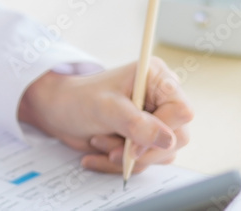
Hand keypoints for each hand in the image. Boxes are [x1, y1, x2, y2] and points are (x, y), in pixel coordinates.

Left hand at [17, 56, 193, 173]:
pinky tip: (98, 153)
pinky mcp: (146, 139)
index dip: (162, 130)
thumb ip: (135, 123)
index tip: (134, 144)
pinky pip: (146, 162)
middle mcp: (160, 98)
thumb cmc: (78, 99)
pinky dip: (121, 163)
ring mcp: (155, 120)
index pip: (181, 111)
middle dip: (141, 149)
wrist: (59, 111)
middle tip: (110, 148)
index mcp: (155, 78)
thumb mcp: (104, 108)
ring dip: (127, 155)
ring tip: (98, 140)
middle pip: (177, 138)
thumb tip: (167, 140)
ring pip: (161, 154)